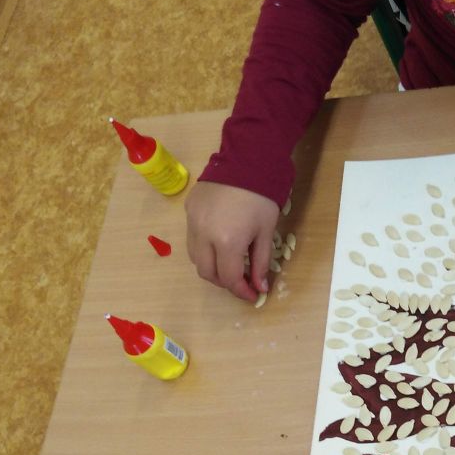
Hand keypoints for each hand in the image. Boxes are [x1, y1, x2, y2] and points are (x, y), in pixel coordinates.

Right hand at [185, 181, 279, 301]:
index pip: (229, 278)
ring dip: (211, 266)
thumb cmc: (262, 197)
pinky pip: (192, 238)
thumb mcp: (266, 232)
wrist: (246, 159)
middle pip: (207, 273)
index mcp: (227, 242)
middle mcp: (203, 235)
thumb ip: (261, 262)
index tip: (252, 294)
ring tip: (229, 263)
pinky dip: (203, 248)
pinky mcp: (188, 209)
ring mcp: (192, 222)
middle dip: (224, 282)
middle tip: (241, 280)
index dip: (241, 291)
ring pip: (195, 257)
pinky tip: (218, 243)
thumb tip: (259, 287)